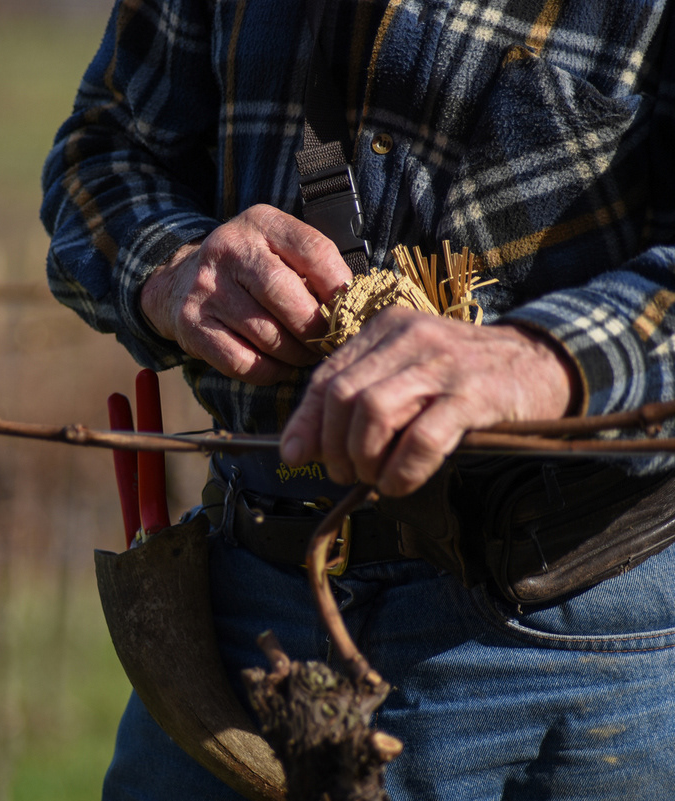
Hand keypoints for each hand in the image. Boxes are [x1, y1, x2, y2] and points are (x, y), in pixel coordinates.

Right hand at [140, 204, 352, 384]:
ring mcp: (206, 289)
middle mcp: (229, 250)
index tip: (351, 310)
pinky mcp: (192, 325)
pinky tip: (278, 366)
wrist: (177, 282)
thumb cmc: (247, 270)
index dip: (339, 286)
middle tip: (329, 343)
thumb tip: (354, 308)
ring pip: (266, 334)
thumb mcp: (277, 247)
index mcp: (261, 224)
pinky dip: (269, 371)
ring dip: (295, 354)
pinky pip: (242, 361)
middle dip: (316, 328)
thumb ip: (313, 267)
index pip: (313, 250)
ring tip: (306, 355)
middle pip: (287, 296)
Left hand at [280, 308, 578, 495]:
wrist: (545, 363)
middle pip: (343, 396)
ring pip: (374, 413)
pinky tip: (400, 483)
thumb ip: (359, 399)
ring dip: (365, 458)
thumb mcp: (408, 374)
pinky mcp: (475, 394)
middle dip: (334, 445)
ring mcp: (443, 364)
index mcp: (387, 330)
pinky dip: (402, 469)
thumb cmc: (465, 378)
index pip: (327, 376)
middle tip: (346, 473)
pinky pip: (422, 437)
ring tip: (375, 479)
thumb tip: (300, 446)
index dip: (306, 422)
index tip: (295, 455)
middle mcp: (411, 338)